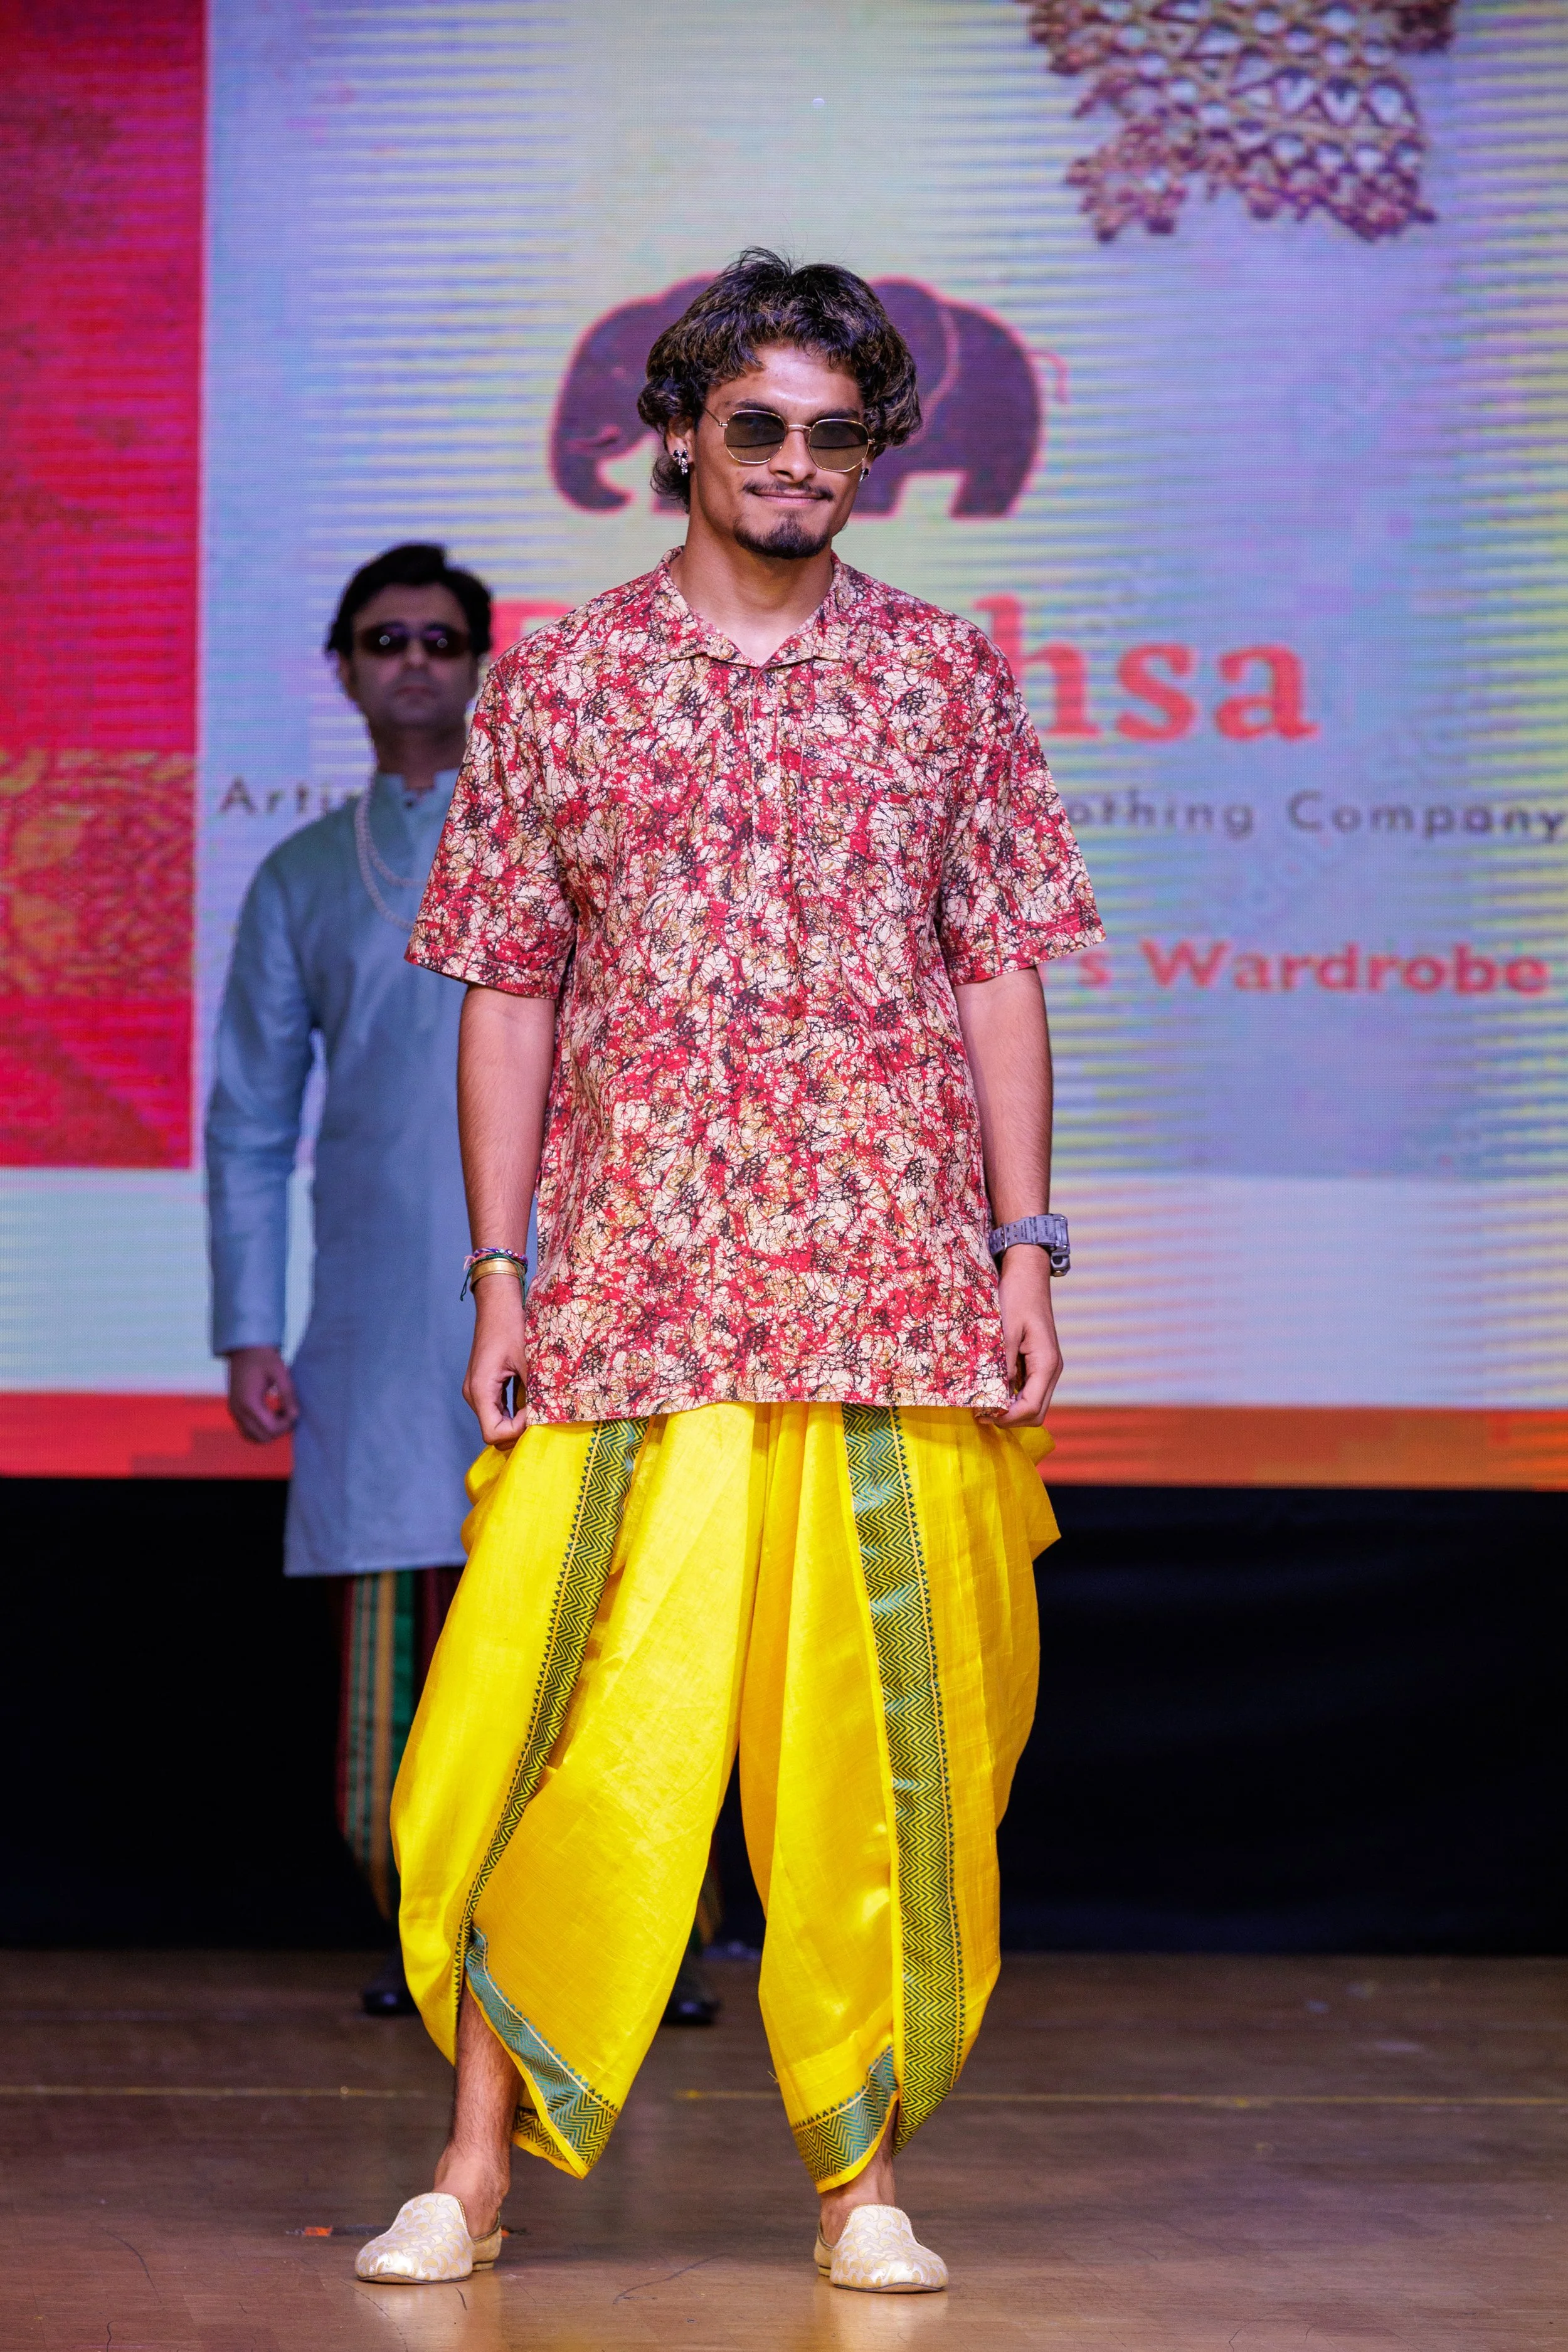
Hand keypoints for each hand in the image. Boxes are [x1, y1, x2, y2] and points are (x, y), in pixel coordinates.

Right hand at [226, 1345, 299, 1442]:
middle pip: (263, 1437)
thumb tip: (296, 1415)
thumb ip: (288, 1395)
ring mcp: (234, 1411)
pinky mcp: (234, 1410)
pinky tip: (271, 1413)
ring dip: (269, 1431)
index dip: (287, 1424)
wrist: (244, 1348)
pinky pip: (247, 1430)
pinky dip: (260, 1428)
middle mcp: (238, 1410)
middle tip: (289, 1412)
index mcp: (249, 1402)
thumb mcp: (280, 1372)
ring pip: (253, 1437)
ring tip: (280, 1413)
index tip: (295, 1411)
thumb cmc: (264, 1358)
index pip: (271, 1429)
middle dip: (279, 1429)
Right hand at [463, 1275, 527, 1445]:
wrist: (498, 1303)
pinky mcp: (484, 1385)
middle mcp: (474, 1394)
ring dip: (517, 1421)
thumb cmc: (512, 1326)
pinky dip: (514, 1412)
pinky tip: (531, 1400)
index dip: (517, 1430)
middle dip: (519, 1430)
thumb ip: (537, 1391)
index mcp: (480, 1390)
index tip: (536, 1412)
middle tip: (542, 1414)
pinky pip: (497, 1409)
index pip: (493, 1433)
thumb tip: (550, 1416)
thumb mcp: (529, 1360)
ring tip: (539, 1407)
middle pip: (494, 1432)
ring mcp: (477, 1390)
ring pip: (496, 1422)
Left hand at [984, 1247, 1062, 1425]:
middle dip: (1010, 1419)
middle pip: (1036, 1413)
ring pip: (1034, 1403)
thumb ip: (1002, 1363)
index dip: (1007, 1418)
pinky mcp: (1039, 1361)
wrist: (1028, 1274)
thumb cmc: (1017, 1296)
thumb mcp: (1006, 1329)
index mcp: (1047, 1363)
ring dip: (1010, 1409)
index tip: (981, 1414)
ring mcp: (1047, 1366)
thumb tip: (995, 1395)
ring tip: (983, 1403)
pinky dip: (1012, 1396)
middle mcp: (1051, 1369)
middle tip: (980, 1413)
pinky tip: (991, 1388)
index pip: (1031, 1408)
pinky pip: (1029, 1389)